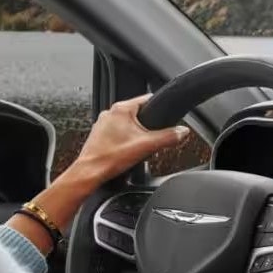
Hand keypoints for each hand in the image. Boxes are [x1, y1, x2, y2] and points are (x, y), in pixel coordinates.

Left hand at [65, 94, 190, 187]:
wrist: (90, 173)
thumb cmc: (110, 158)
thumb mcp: (147, 146)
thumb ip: (168, 137)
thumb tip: (182, 131)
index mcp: (121, 109)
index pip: (147, 99)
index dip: (159, 108)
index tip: (166, 115)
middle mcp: (110, 113)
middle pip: (138, 113)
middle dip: (148, 125)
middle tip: (152, 138)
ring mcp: (102, 124)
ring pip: (127, 124)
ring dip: (136, 133)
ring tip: (138, 147)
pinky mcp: (99, 135)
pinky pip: (118, 133)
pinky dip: (125, 140)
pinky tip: (127, 152)